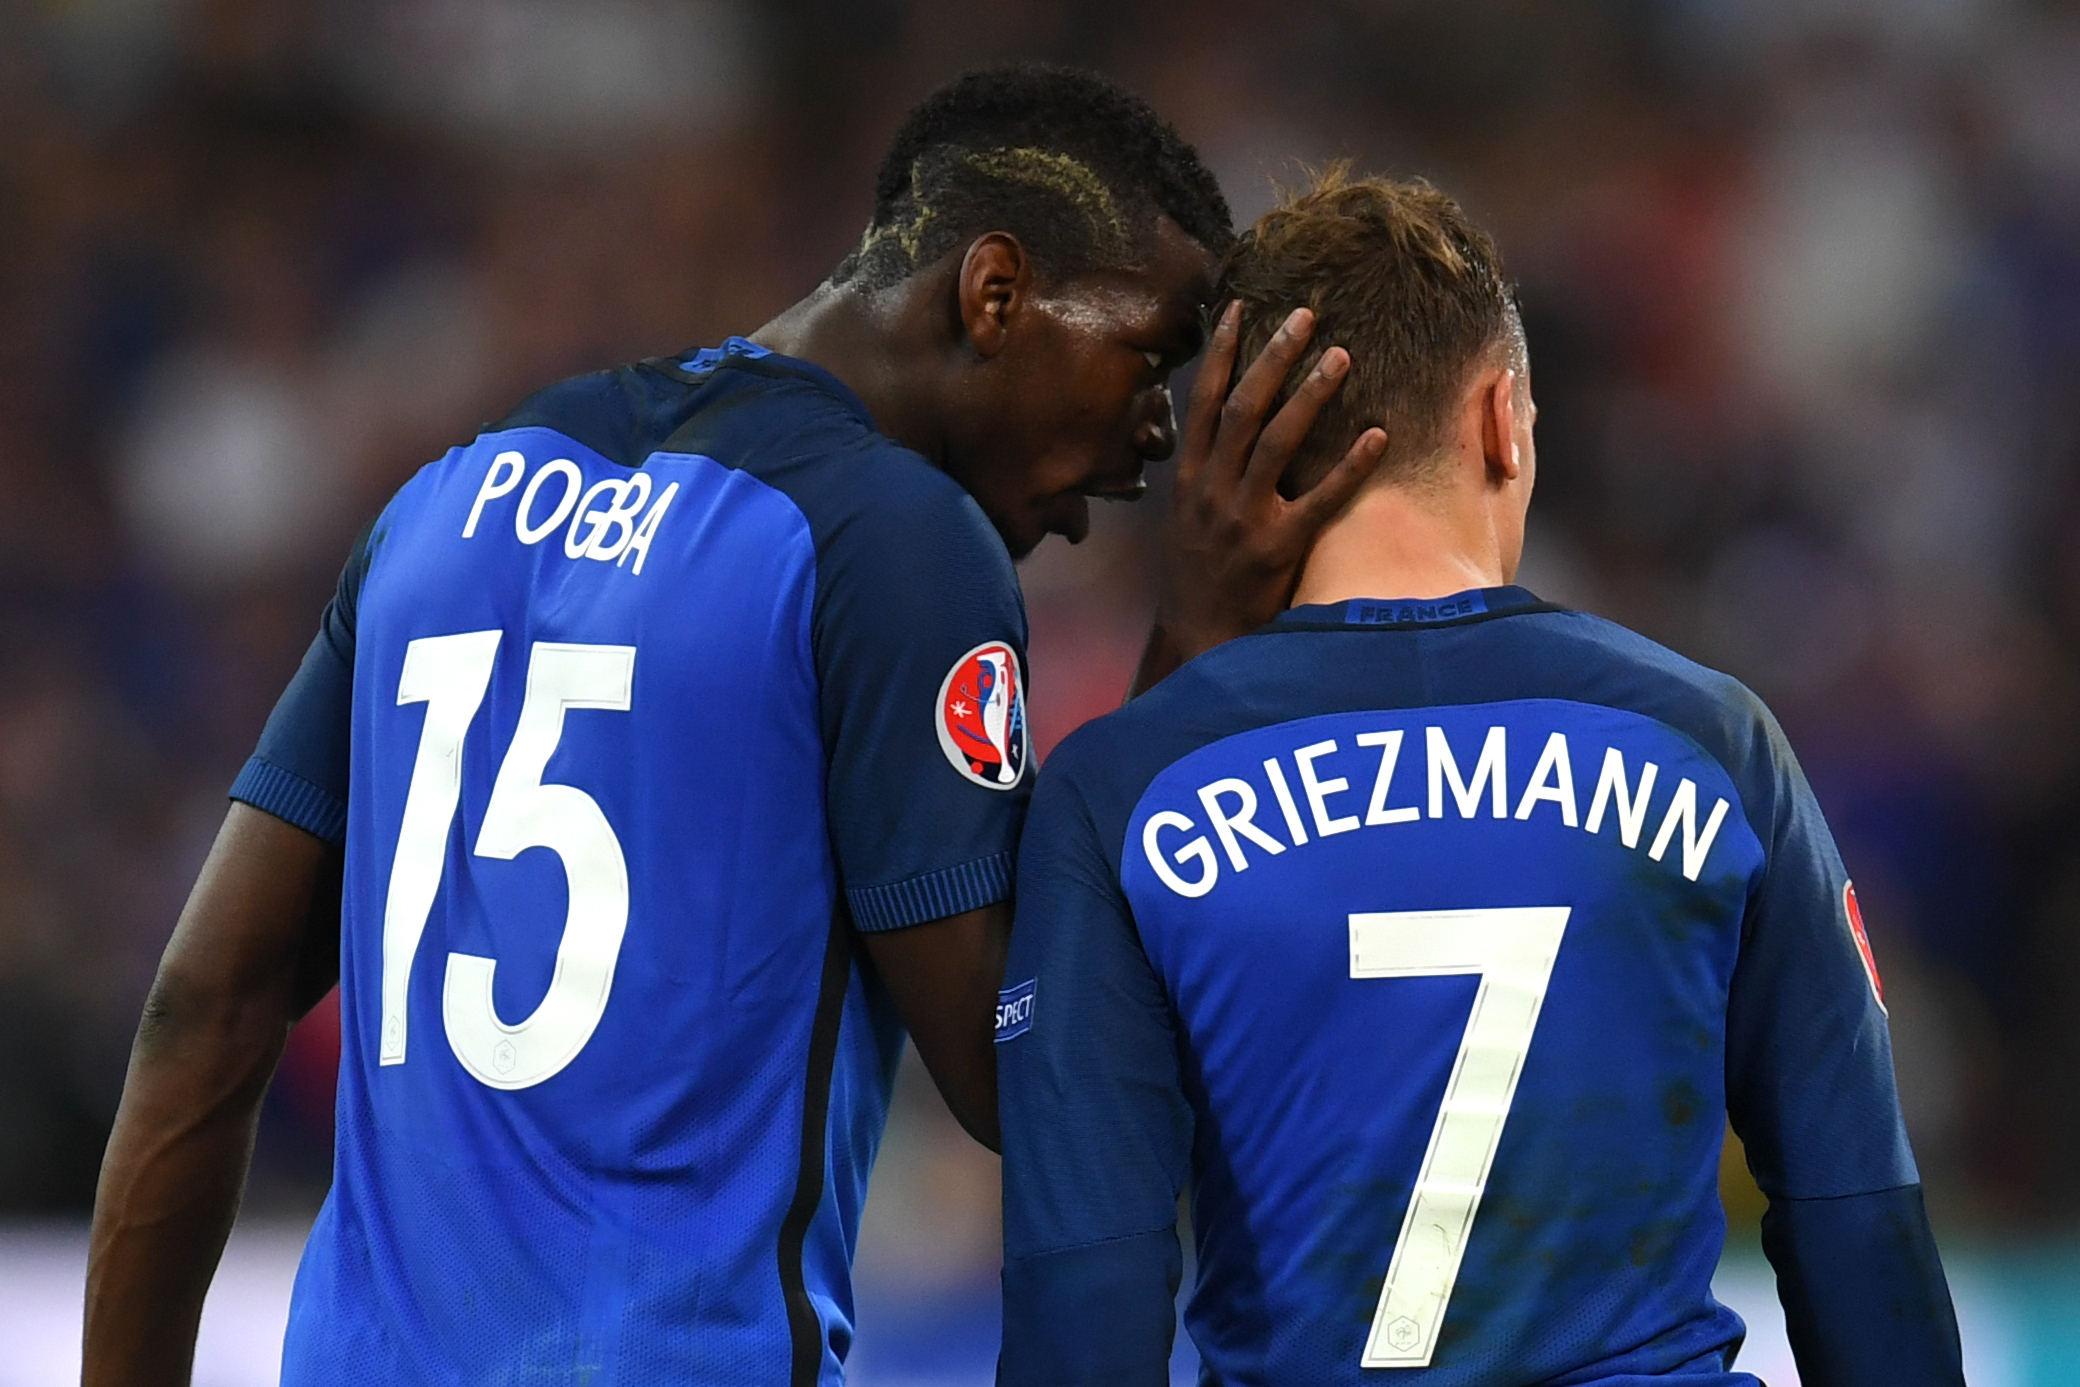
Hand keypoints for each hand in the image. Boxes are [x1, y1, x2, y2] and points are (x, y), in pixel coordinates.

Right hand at [1131, 302, 1387, 695]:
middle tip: (1305, 314)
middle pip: (1242, 409)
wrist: (1198, 644)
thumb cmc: (1202, 580)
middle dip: (1272, 357)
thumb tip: (1236, 428)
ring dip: (1309, 395)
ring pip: (1274, 443)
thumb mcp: (1189, 522)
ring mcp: (1242, 520)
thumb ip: (1211, 476)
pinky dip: (1349, 466)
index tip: (1240, 307)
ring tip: (1342, 356)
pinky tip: (1378, 434)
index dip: (1221, 352)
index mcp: (1191, 480)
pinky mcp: (1275, 551)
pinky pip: (1319, 500)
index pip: (1203, 401)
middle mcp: (1212, 491)